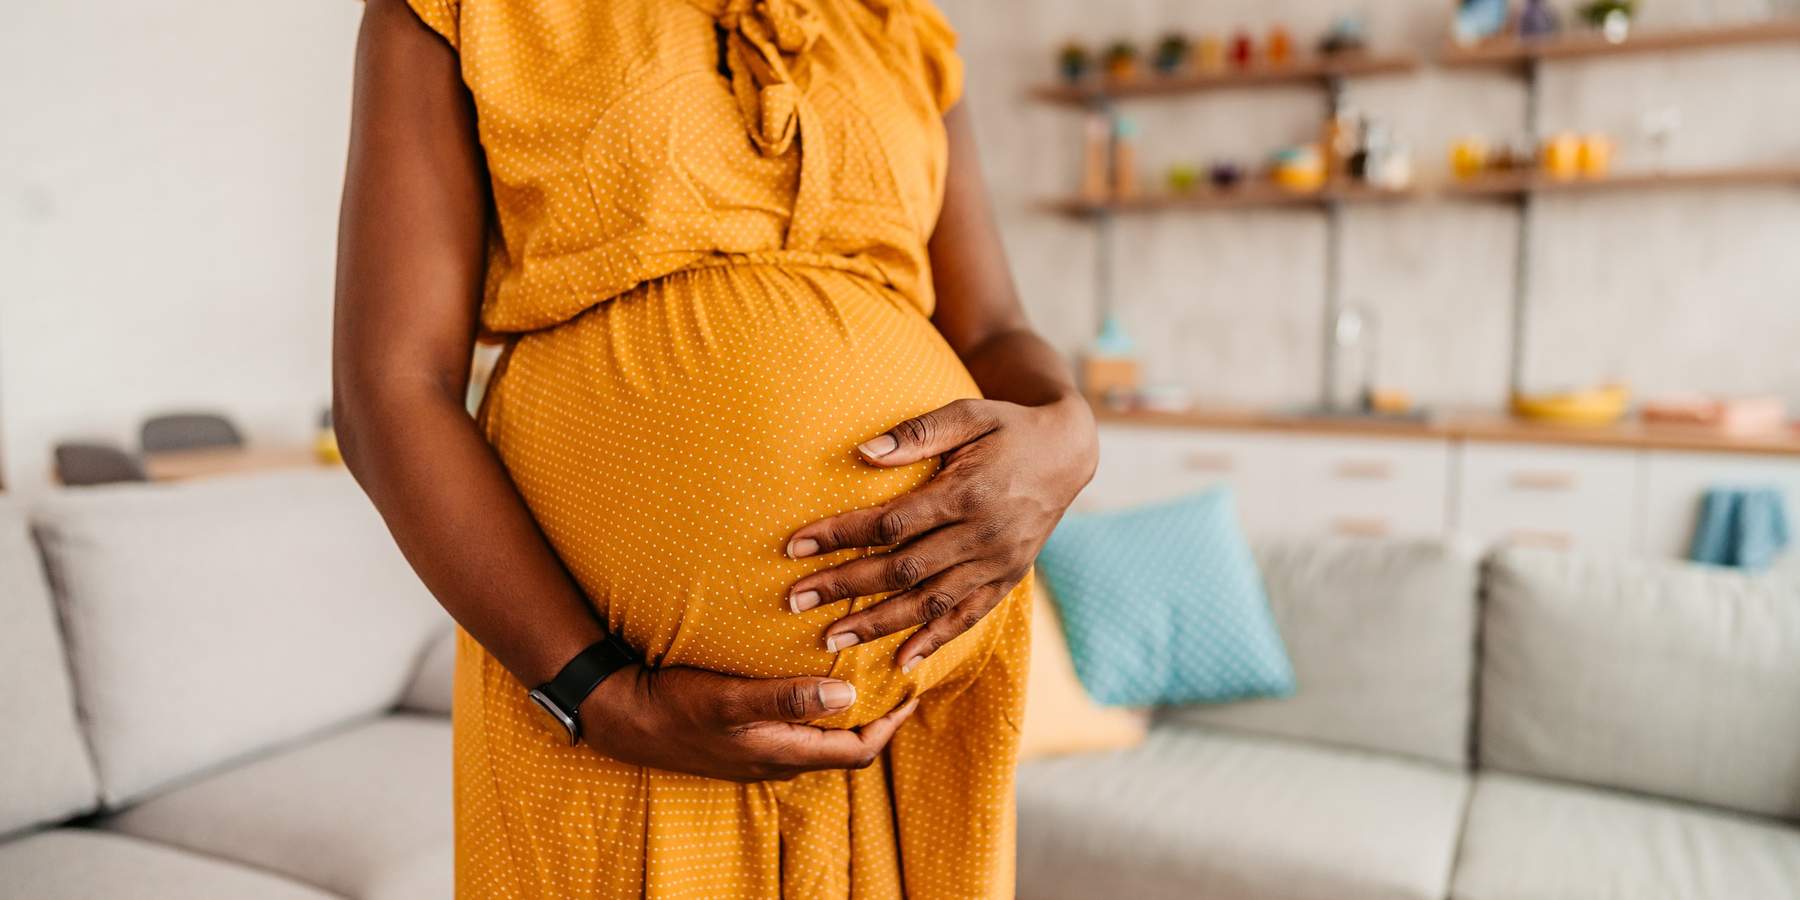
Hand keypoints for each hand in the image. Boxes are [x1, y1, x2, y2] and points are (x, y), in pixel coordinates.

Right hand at [580, 664, 917, 782]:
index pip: (859, 751)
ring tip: (868, 675)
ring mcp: (761, 752)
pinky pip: (798, 729)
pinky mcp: (745, 738)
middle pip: (847, 747)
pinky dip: (819, 708)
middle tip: (898, 678)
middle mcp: (779, 760)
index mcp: (783, 753)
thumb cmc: (675, 706)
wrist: (623, 718)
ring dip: (849, 712)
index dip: (892, 724)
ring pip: (823, 739)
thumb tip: (846, 697)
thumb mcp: (731, 699)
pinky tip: (817, 679)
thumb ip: (788, 699)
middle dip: (878, 716)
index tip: (914, 691)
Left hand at [784, 395, 1096, 670]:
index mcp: (966, 493)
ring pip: (929, 603)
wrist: (1068, 452)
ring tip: (831, 638)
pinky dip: (934, 641)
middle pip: (902, 570)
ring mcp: (997, 564)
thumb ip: (916, 434)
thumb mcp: (968, 415)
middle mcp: (982, 536)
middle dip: (844, 587)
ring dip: (878, 624)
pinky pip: (968, 618)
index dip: (840, 536)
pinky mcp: (1007, 579)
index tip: (796, 546)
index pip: (890, 524)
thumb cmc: (1007, 428)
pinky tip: (901, 661)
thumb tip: (862, 453)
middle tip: (795, 601)